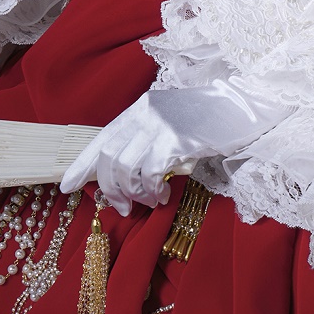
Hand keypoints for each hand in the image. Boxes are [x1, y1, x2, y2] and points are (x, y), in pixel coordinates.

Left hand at [59, 87, 257, 213]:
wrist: (245, 105)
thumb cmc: (210, 119)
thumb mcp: (171, 120)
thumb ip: (147, 138)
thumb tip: (124, 174)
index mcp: (139, 108)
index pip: (101, 138)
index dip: (81, 165)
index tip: (67, 186)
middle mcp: (144, 114)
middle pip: (108, 158)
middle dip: (109, 189)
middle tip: (120, 208)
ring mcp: (160, 126)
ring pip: (126, 169)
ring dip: (133, 194)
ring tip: (150, 201)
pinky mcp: (177, 141)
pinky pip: (150, 174)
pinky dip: (152, 191)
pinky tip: (164, 195)